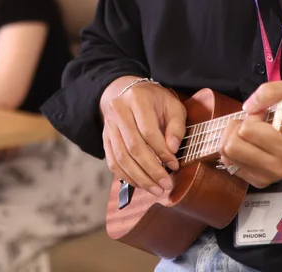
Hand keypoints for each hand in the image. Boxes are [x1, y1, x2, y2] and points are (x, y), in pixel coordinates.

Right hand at [99, 76, 185, 197]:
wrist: (127, 91)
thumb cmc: (155, 101)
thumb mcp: (173, 106)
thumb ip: (176, 127)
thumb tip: (172, 150)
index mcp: (137, 99)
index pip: (148, 131)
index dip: (161, 151)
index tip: (175, 165)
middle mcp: (118, 111)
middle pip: (133, 146)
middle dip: (151, 170)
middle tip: (165, 184)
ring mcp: (109, 125)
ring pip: (121, 157)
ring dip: (139, 177)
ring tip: (155, 189)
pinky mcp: (105, 138)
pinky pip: (112, 161)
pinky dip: (126, 176)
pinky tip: (140, 184)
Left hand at [219, 79, 281, 188]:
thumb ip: (271, 92)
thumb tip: (248, 108)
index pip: (247, 130)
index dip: (252, 118)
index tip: (265, 117)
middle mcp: (278, 167)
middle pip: (232, 146)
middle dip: (237, 129)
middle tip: (252, 125)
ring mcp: (267, 177)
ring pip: (227, 155)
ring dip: (233, 139)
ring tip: (249, 135)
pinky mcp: (258, 182)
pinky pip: (229, 164)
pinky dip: (234, 152)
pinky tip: (249, 146)